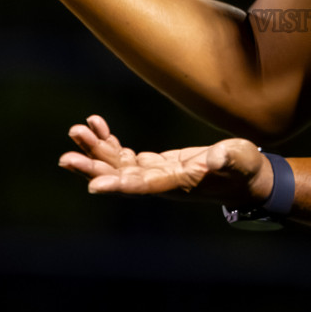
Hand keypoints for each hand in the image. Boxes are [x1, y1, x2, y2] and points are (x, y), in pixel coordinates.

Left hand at [58, 114, 273, 204]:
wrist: (244, 177)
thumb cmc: (244, 169)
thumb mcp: (241, 160)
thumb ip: (228, 159)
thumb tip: (214, 159)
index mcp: (178, 184)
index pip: (144, 186)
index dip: (119, 185)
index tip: (94, 185)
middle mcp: (160, 183)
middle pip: (120, 177)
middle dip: (93, 167)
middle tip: (66, 158)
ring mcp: (154, 174)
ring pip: (116, 166)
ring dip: (95, 151)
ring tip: (75, 131)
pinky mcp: (154, 164)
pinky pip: (124, 155)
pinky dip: (108, 141)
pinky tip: (95, 125)